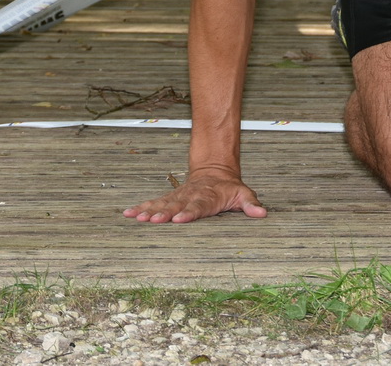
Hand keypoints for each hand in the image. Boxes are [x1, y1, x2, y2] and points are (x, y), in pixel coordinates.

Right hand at [123, 167, 267, 223]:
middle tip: (153, 221)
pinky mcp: (170, 198)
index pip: (198, 206)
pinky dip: (141, 207)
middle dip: (164, 214)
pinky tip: (128, 213)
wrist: (215, 171)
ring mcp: (178, 197)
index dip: (189, 213)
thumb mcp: (243, 194)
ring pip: (162, 203)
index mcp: (207, 198)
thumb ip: (251, 204)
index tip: (179, 219)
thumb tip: (262, 213)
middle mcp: (190, 196)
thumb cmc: (229, 188)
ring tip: (135, 217)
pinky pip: (154, 203)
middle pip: (176, 205)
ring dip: (148, 211)